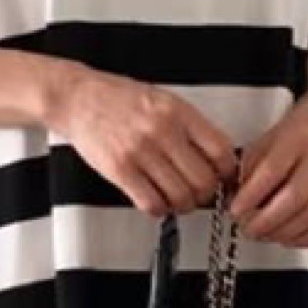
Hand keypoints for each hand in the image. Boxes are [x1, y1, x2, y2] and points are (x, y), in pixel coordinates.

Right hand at [45, 64, 236, 214]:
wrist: (80, 99)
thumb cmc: (120, 100)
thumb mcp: (165, 101)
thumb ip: (191, 127)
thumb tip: (217, 157)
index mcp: (178, 112)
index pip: (220, 151)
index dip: (227, 172)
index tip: (223, 178)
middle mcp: (162, 131)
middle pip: (203, 180)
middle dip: (205, 194)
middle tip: (199, 193)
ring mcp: (140, 152)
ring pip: (180, 196)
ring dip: (183, 205)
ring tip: (178, 200)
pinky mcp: (120, 170)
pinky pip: (151, 203)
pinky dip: (159, 209)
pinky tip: (157, 201)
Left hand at [231, 95, 307, 246]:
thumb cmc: (295, 136)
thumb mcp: (266, 142)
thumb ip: (251, 170)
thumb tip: (239, 204)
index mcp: (297, 139)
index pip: (272, 171)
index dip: (251, 196)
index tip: (236, 211)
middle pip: (295, 199)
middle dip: (266, 222)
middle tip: (248, 229)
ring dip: (282, 233)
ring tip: (264, 234)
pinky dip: (304, 239)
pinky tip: (287, 237)